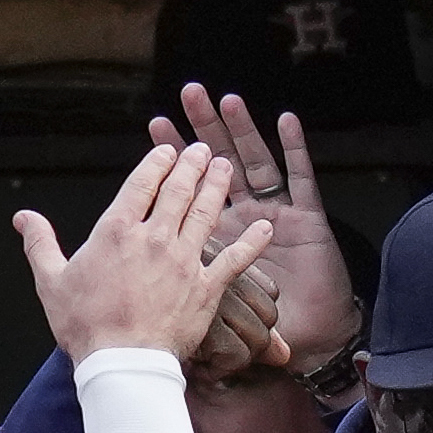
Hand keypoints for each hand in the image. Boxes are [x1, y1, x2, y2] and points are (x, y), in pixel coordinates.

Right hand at [13, 143, 277, 367]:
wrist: (122, 362)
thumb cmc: (84, 326)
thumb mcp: (51, 282)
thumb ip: (40, 244)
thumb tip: (23, 217)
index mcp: (117, 232)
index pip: (142, 184)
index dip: (156, 163)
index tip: (167, 152)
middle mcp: (154, 238)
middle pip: (179, 190)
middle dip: (192, 165)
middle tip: (202, 150)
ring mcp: (184, 260)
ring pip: (206, 212)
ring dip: (217, 187)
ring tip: (224, 169)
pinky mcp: (206, 286)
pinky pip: (235, 258)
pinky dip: (252, 242)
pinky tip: (264, 227)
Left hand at [159, 87, 355, 370]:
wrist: (302, 338)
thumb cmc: (248, 327)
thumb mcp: (199, 305)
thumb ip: (166, 284)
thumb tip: (125, 281)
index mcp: (213, 233)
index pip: (187, 187)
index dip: (173, 159)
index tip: (156, 125)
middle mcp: (243, 216)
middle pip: (220, 164)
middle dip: (204, 130)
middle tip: (190, 94)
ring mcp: (276, 212)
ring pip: (257, 162)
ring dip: (244, 131)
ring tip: (228, 101)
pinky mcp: (307, 218)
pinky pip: (301, 179)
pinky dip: (295, 150)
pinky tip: (286, 122)